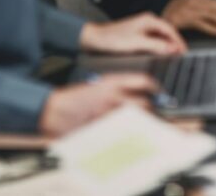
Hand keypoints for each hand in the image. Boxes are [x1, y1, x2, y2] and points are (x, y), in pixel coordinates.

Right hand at [39, 73, 156, 136]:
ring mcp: (111, 113)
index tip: (160, 92)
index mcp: (113, 82)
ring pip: (137, 118)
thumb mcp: (98, 85)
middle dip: (153, 109)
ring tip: (145, 124)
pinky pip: (125, 131)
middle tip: (155, 113)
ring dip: (144, 122)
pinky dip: (130, 133)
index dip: (156, 87)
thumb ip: (119, 88)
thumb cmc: (75, 98)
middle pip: (145, 103)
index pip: (144, 80)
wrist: (55, 109)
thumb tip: (140, 93)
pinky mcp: (106, 128)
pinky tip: (130, 135)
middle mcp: (114, 96)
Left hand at [80, 12, 185, 55]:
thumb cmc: (112, 39)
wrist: (95, 40)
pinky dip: (158, 48)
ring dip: (166, 47)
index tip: (184, 51)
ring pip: (160, 38)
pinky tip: (158, 55)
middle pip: (167, 33)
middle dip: (174, 44)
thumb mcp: (137, 43)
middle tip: (180, 56)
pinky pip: (153, 41)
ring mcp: (142, 28)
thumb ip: (156, 46)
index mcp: (149, 20)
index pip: (171, 29)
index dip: (179, 41)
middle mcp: (147, 22)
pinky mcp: (138, 35)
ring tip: (171, 57)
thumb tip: (172, 48)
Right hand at [163, 0, 215, 36]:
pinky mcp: (183, 19)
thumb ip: (209, 16)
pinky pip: (201, 23)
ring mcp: (190, 10)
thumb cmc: (174, 16)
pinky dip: (213, 28)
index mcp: (202, 0)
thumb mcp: (193, 13)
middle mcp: (198, 2)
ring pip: (215, 15)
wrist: (154, 18)